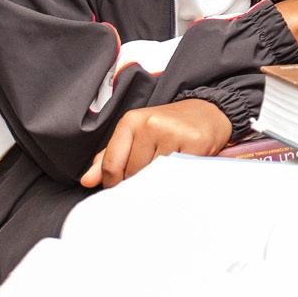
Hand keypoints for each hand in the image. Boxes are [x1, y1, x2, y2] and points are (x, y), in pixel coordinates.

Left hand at [79, 98, 231, 188]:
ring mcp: (172, 132)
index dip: (115, 182)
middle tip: (153, 170)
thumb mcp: (136, 135)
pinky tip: (182, 165)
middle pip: (132, 173)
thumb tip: (87, 180)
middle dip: (140, 179)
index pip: (111, 165)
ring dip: (158, 179)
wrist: (209, 113)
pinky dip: (177, 175)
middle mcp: (150, 124)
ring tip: (168, 165)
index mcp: (131, 120)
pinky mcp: (194, 142)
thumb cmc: (169, 127)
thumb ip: (110, 157)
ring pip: (152, 176)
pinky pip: (176, 173)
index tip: (123, 183)